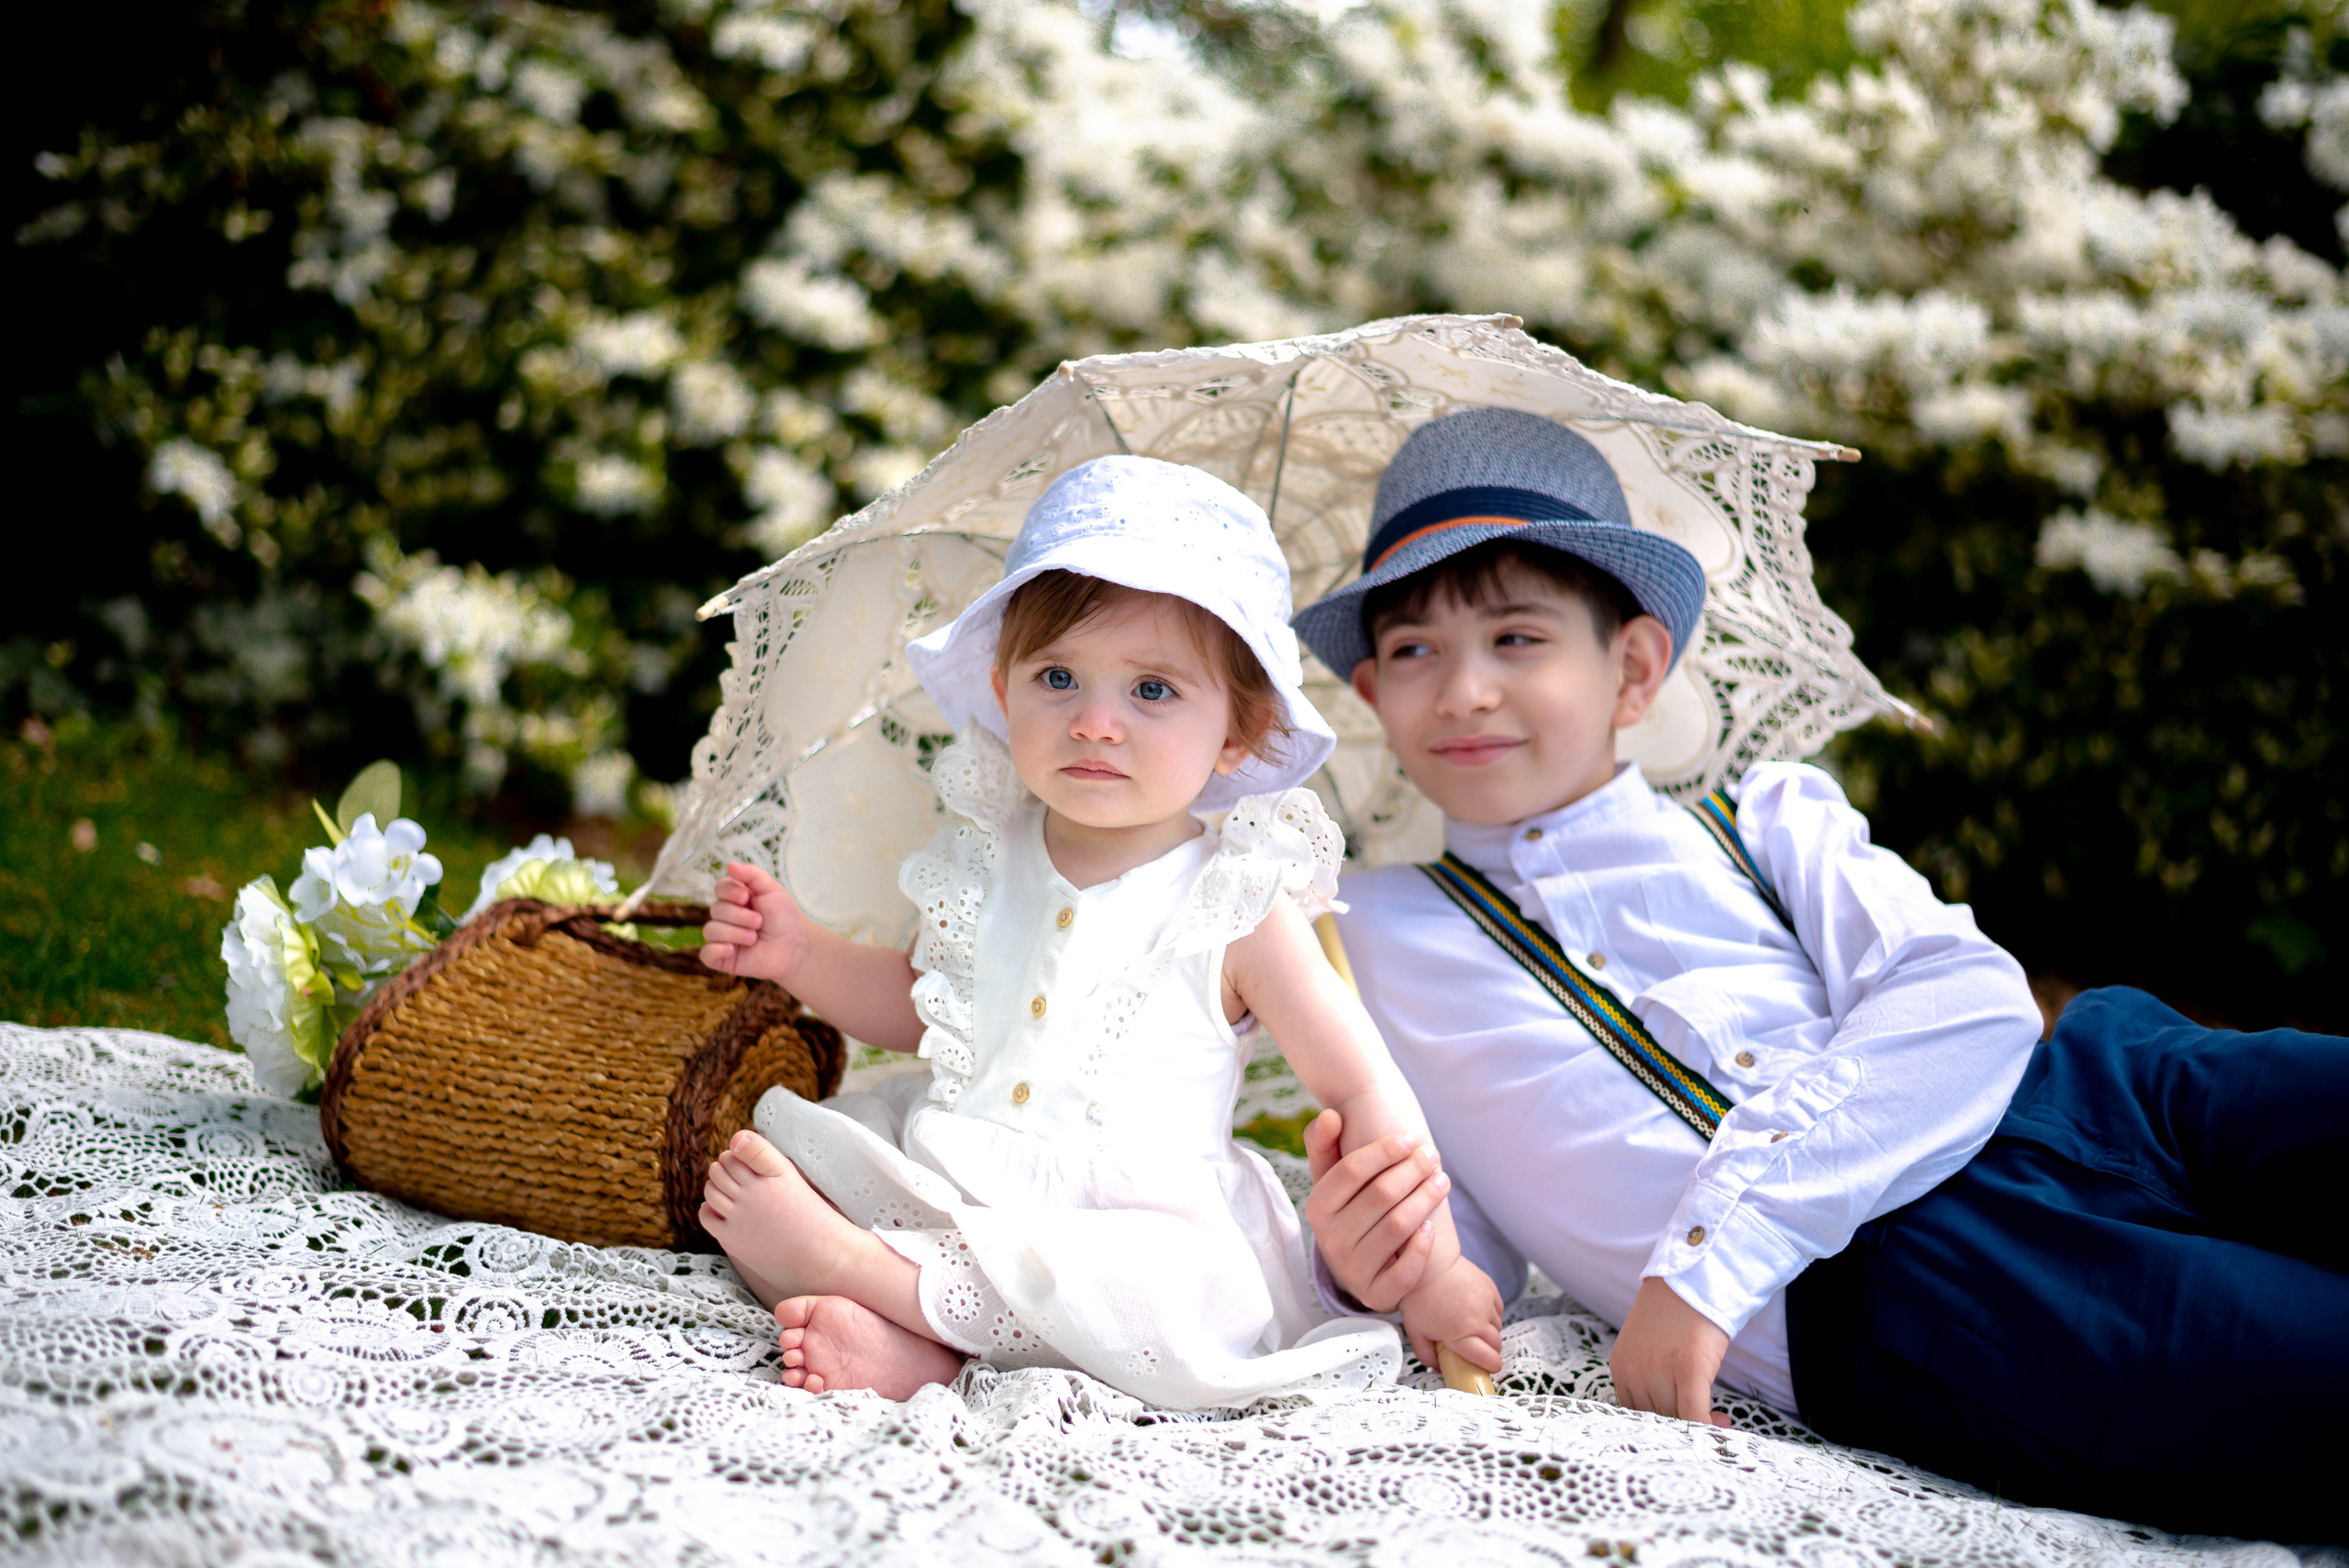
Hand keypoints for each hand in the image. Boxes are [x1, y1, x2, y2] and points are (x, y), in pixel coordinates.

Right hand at [701, 862, 816, 983]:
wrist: (796, 946)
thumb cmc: (784, 916)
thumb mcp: (771, 889)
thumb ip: (751, 874)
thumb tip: (729, 865)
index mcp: (735, 899)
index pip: (719, 889)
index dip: (730, 891)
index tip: (747, 897)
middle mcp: (726, 917)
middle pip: (716, 909)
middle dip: (740, 916)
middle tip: (760, 922)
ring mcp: (723, 938)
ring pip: (711, 930)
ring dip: (735, 933)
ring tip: (754, 938)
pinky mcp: (724, 958)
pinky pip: (706, 954)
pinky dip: (716, 950)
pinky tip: (732, 949)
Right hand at [1302, 1110, 1451, 1311]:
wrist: (1365, 1265)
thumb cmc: (1352, 1209)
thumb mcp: (1332, 1178)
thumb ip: (1325, 1143)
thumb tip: (1329, 1116)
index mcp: (1317, 1207)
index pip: (1351, 1171)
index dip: (1384, 1151)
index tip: (1409, 1138)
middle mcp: (1330, 1240)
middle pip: (1381, 1195)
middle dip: (1412, 1170)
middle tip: (1432, 1156)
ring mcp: (1352, 1270)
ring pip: (1399, 1227)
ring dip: (1426, 1199)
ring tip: (1441, 1180)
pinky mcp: (1376, 1295)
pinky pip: (1405, 1271)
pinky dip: (1422, 1247)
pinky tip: (1431, 1226)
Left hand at [1398, 1254, 1503, 1373]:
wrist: (1428, 1264)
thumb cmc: (1418, 1298)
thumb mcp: (1415, 1332)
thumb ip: (1426, 1355)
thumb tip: (1438, 1368)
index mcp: (1461, 1336)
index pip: (1489, 1360)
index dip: (1491, 1367)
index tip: (1488, 1369)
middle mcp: (1478, 1321)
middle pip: (1497, 1345)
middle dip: (1491, 1352)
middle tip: (1478, 1350)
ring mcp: (1486, 1304)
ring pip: (1498, 1327)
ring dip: (1490, 1332)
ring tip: (1474, 1328)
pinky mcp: (1490, 1289)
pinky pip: (1498, 1310)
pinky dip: (1491, 1315)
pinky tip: (1477, 1312)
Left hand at [1609, 1277, 1732, 1428]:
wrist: (1695, 1278)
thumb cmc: (1676, 1311)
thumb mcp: (1648, 1346)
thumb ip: (1650, 1377)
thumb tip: (1673, 1415)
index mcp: (1620, 1366)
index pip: (1635, 1413)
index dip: (1662, 1424)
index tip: (1681, 1422)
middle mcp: (1633, 1372)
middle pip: (1656, 1418)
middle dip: (1683, 1425)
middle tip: (1708, 1419)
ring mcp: (1658, 1371)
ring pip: (1677, 1418)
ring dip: (1701, 1424)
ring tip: (1720, 1415)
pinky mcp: (1687, 1369)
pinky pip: (1695, 1415)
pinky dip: (1709, 1426)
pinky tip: (1723, 1422)